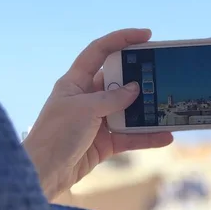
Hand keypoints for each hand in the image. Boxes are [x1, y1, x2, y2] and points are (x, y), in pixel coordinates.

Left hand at [23, 28, 172, 200]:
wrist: (43, 174)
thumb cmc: (56, 135)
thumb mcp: (84, 110)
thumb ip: (111, 98)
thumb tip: (135, 89)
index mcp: (75, 82)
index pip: (99, 51)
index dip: (121, 39)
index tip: (146, 35)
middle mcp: (87, 98)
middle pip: (118, 81)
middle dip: (141, 78)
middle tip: (163, 74)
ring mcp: (96, 121)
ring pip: (127, 111)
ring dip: (147, 111)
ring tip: (168, 107)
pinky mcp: (104, 143)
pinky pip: (130, 136)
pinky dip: (146, 137)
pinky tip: (165, 137)